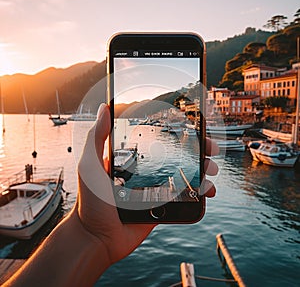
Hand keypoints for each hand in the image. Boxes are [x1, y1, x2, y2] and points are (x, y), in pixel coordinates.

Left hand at [75, 103, 218, 265]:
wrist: (97, 238)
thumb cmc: (90, 201)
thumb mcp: (90, 165)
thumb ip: (97, 137)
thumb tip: (104, 109)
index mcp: (133, 158)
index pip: (159, 139)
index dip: (178, 133)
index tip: (194, 128)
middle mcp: (146, 170)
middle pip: (177, 156)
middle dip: (198, 150)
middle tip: (211, 149)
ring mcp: (155, 188)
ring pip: (185, 174)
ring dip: (203, 170)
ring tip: (212, 170)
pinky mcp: (161, 205)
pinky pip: (183, 196)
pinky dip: (199, 192)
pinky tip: (207, 191)